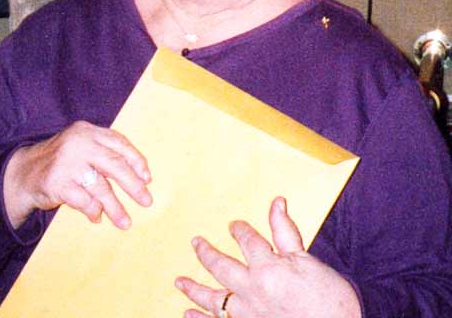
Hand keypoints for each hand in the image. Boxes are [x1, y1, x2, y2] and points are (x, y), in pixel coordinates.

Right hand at [3, 120, 151, 228]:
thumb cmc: (62, 162)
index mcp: (88, 131)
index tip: (147, 179)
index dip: (136, 161)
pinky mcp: (56, 182)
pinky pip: (83, 201)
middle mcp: (79, 143)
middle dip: (133, 185)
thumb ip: (106, 155)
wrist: (23, 173)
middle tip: (146, 201)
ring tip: (125, 222)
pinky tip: (97, 217)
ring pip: (100, 187)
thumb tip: (141, 177)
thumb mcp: (82, 148)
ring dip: (115, 207)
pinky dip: (93, 211)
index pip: (119, 143)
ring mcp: (66, 162)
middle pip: (114, 164)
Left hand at [175, 197, 360, 317]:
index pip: (247, 241)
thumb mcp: (308, 260)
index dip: (239, 230)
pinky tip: (187, 315)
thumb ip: (286, 232)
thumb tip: (276, 202)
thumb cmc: (330, 299)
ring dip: (194, 290)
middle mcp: (252, 290)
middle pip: (220, 267)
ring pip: (212, 300)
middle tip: (195, 242)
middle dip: (206, 253)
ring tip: (178, 282)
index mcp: (268, 267)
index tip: (233, 225)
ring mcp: (247, 314)